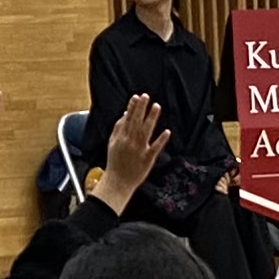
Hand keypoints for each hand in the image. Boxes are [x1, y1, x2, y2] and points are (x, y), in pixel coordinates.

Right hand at [94, 93, 163, 214]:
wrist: (117, 182)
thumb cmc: (115, 163)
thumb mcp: (112, 144)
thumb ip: (118, 129)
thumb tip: (124, 115)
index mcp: (121, 138)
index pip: (127, 119)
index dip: (132, 107)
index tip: (136, 97)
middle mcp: (130, 142)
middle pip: (136, 122)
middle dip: (141, 108)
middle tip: (146, 96)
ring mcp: (139, 150)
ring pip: (146, 131)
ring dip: (151, 118)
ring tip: (156, 106)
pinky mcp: (147, 159)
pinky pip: (155, 148)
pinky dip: (160, 140)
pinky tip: (166, 131)